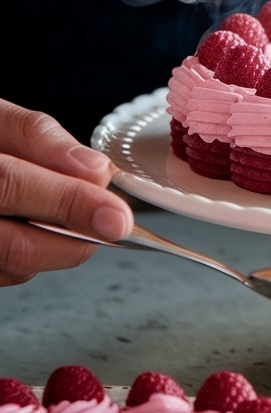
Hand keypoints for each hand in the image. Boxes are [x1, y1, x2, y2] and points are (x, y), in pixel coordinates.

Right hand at [0, 100, 133, 285]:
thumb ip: (36, 136)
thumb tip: (94, 170)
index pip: (11, 185)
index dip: (68, 202)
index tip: (117, 216)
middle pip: (16, 245)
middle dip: (76, 239)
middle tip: (114, 223)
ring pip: (13, 268)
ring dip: (57, 248)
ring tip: (76, 215)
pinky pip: (3, 275)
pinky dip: (31, 258)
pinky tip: (38, 229)